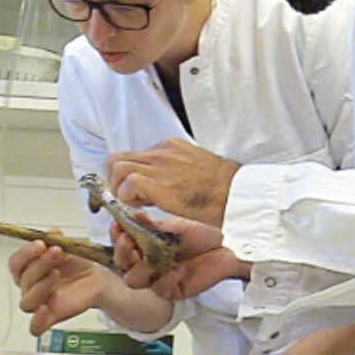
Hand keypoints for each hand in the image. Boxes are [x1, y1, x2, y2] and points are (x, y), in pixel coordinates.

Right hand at [7, 238, 120, 335]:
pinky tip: (46, 308)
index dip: (25, 254)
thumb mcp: (68, 247)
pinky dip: (37, 320)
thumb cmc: (77, 264)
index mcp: (28, 269)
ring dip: (40, 286)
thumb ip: (57, 240)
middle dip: (40, 264)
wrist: (96, 278)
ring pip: (27, 302)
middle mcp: (30, 287)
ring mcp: (39, 303)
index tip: (41, 243)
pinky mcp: (51, 317)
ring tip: (57, 273)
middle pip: (23, 280)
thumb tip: (53, 232)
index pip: (15, 263)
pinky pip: (35, 327)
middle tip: (57, 252)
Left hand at [107, 137, 239, 226]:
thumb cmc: (223, 188)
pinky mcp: (158, 183)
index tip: (135, 193)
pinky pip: (128, 184)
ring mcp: (158, 166)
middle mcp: (161, 152)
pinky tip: (143, 207)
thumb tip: (160, 186)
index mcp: (169, 147)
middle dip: (116, 181)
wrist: (237, 193)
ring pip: (117, 168)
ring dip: (120, 189)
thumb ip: (174, 172)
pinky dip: (128, 198)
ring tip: (135, 204)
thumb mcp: (195, 170)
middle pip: (118, 159)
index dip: (129, 176)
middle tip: (128, 199)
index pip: (134, 156)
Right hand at [113, 214, 248, 298]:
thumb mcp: (174, 225)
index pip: (122, 244)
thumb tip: (134, 215)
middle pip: (122, 265)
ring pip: (135, 281)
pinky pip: (159, 289)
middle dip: (123, 253)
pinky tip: (179, 269)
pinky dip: (167, 278)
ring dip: (143, 268)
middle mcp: (147, 262)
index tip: (117, 227)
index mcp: (144, 244)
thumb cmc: (201, 233)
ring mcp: (158, 277)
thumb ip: (152, 225)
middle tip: (129, 242)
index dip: (116, 237)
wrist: (226, 246)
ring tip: (156, 258)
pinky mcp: (171, 290)